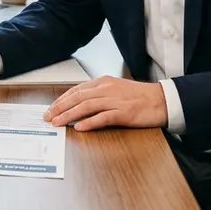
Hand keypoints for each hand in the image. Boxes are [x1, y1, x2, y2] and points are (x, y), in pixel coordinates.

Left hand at [43, 76, 167, 130]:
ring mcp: (115, 101)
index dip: (61, 99)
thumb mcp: (116, 89)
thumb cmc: (140, 96)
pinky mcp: (124, 113)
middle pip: (78, 97)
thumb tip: (80, 103)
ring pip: (86, 106)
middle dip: (60, 107)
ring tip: (57, 122)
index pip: (76, 90)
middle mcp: (107, 89)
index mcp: (103, 82)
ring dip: (69, 115)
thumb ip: (99, 94)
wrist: (162, 100)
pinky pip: (103, 117)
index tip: (51, 108)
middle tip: (48, 117)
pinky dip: (90, 122)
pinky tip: (80, 127)